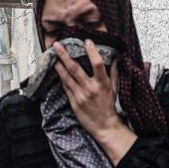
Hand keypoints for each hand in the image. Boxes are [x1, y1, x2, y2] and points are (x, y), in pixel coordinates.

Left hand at [53, 40, 136, 164]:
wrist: (104, 126)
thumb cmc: (110, 107)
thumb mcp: (115, 89)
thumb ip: (114, 73)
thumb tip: (116, 59)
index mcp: (103, 84)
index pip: (97, 64)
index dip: (92, 51)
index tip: (87, 41)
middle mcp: (90, 88)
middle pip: (75, 68)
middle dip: (64, 55)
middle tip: (57, 44)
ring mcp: (80, 96)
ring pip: (66, 77)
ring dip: (58, 65)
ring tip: (52, 55)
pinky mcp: (74, 102)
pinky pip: (65, 87)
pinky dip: (61, 78)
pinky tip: (57, 70)